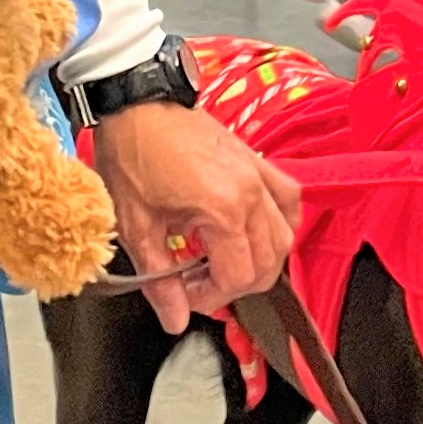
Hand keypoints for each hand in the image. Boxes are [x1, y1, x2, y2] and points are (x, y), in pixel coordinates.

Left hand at [91, 102, 301, 332]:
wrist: (140, 105)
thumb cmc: (134, 155)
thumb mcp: (136, 226)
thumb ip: (159, 279)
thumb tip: (175, 318)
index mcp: (223, 210)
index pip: (238, 276)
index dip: (211, 298)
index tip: (184, 296)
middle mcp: (252, 194)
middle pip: (268, 263)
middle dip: (235, 285)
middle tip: (199, 285)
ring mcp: (261, 176)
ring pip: (284, 237)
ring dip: (259, 260)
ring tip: (223, 262)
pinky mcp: (260, 163)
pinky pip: (288, 202)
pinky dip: (281, 224)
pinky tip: (258, 232)